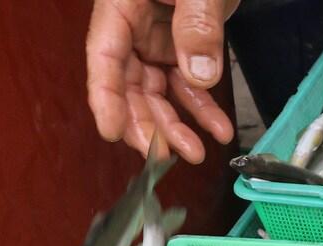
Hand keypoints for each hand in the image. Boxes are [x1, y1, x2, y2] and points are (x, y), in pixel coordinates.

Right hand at [86, 0, 239, 163]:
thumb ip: (198, 26)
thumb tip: (198, 75)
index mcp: (122, 4)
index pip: (104, 55)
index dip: (105, 97)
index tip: (112, 132)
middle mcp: (134, 25)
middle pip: (128, 82)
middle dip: (146, 122)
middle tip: (166, 154)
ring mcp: (158, 37)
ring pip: (156, 90)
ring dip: (176, 124)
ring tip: (197, 153)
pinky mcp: (183, 45)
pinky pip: (187, 83)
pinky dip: (203, 108)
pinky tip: (218, 129)